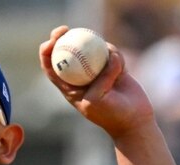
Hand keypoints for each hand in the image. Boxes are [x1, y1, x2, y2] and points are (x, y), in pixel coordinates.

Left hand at [39, 25, 155, 138]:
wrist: (133, 120)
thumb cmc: (110, 114)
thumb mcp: (97, 100)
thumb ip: (99, 79)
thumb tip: (107, 56)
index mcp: (68, 86)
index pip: (51, 66)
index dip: (46, 52)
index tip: (51, 41)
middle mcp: (80, 76)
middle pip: (67, 50)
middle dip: (62, 36)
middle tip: (65, 29)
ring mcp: (96, 69)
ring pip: (93, 49)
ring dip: (103, 51)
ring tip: (116, 71)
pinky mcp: (112, 66)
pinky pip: (113, 52)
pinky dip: (118, 57)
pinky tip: (124, 70)